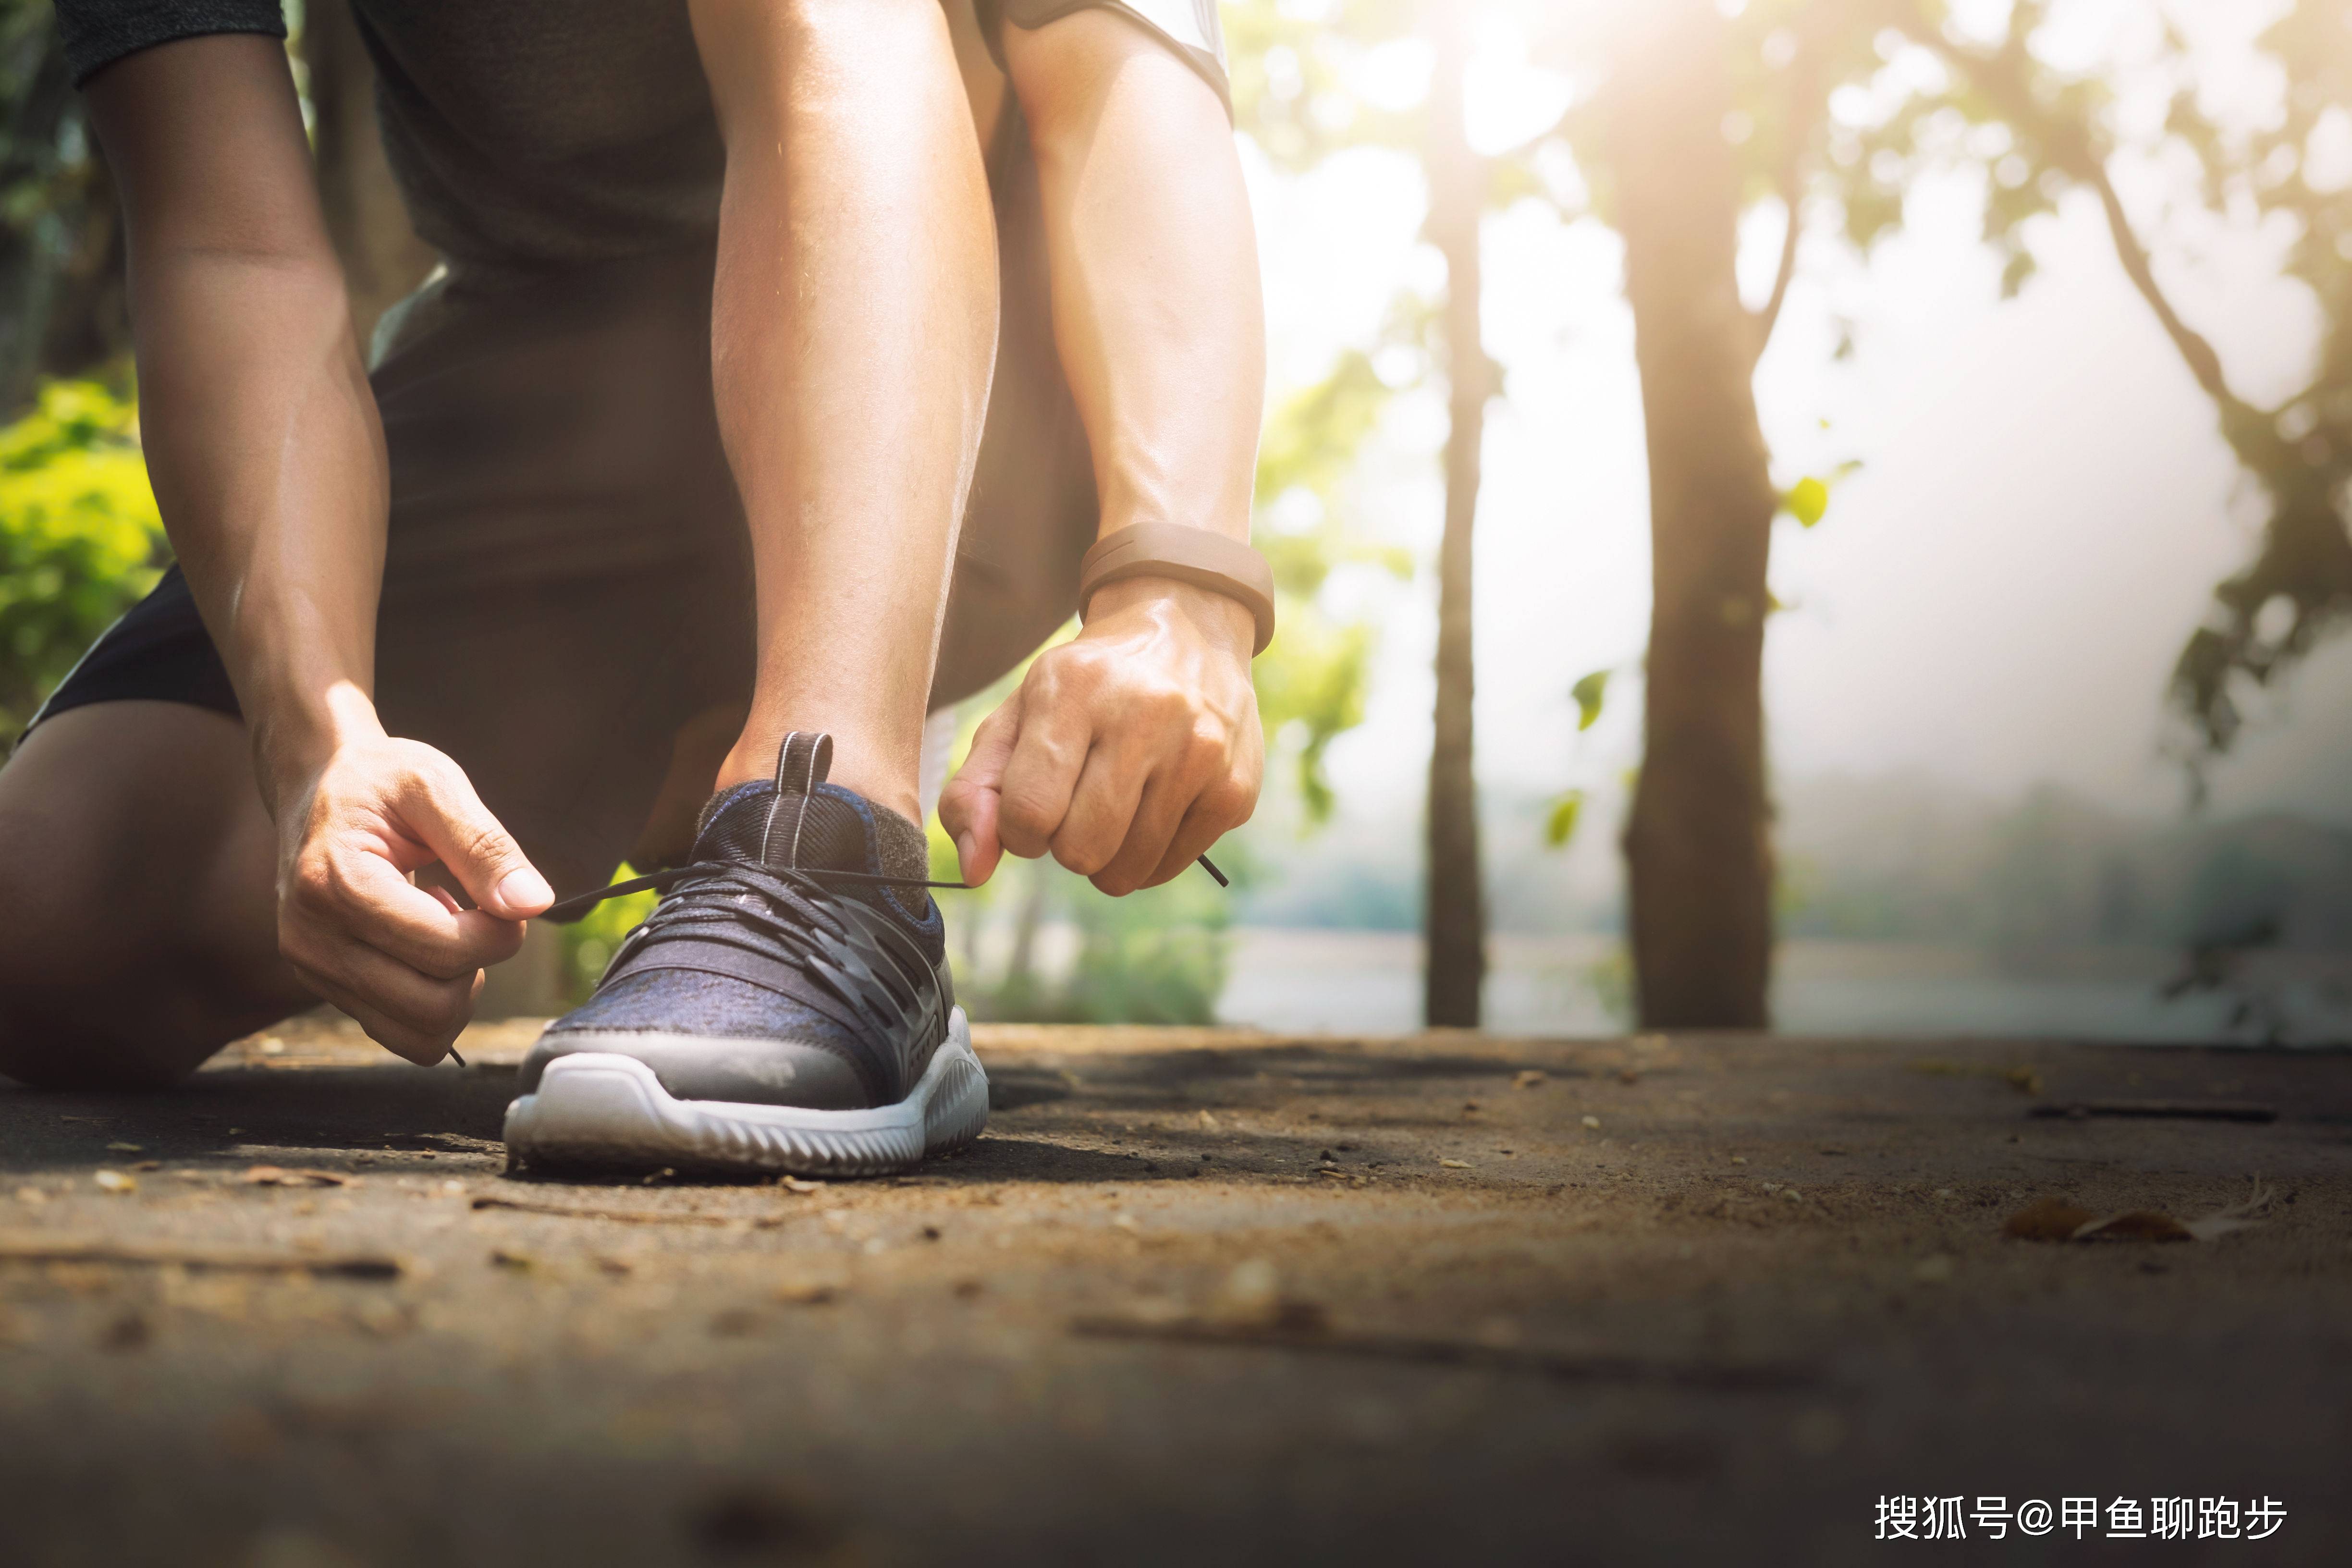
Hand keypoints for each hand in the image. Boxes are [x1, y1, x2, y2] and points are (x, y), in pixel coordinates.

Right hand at [272, 720, 552, 1062]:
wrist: (316, 785)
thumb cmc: (380, 781)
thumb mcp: (435, 786)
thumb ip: (485, 846)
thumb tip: (533, 904)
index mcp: (337, 885)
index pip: (445, 951)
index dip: (500, 931)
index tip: (501, 895)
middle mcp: (312, 939)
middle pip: (432, 1005)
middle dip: (477, 965)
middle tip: (474, 913)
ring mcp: (312, 970)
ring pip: (418, 1035)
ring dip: (455, 991)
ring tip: (444, 929)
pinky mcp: (325, 987)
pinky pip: (399, 1032)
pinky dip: (430, 1002)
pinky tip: (423, 948)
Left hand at [941, 576, 1261, 894]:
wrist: (1184, 634)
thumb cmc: (1083, 690)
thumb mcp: (1016, 718)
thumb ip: (974, 792)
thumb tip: (974, 871)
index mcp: (1075, 689)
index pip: (1030, 811)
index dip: (1019, 830)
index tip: (1031, 809)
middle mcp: (1145, 714)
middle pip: (1081, 850)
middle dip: (1064, 845)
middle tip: (1076, 805)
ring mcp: (1200, 752)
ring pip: (1127, 871)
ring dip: (1106, 857)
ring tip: (1114, 806)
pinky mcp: (1234, 789)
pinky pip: (1168, 868)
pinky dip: (1147, 857)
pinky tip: (1150, 809)